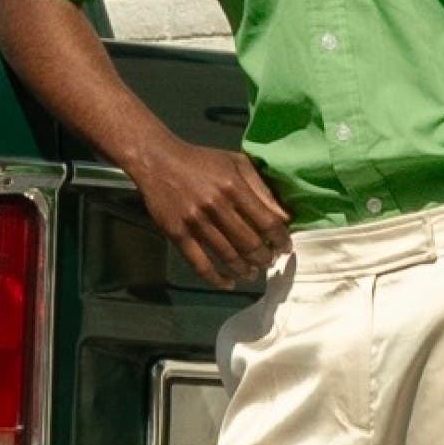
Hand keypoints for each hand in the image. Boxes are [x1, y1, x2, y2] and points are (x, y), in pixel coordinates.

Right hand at [137, 131, 295, 289]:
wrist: (158, 161)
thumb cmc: (201, 162)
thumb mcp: (237, 163)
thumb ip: (261, 188)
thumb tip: (284, 216)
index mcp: (233, 187)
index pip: (266, 221)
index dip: (280, 239)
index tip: (285, 247)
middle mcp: (216, 205)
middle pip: (249, 243)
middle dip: (264, 258)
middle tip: (269, 262)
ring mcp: (195, 222)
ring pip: (227, 256)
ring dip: (244, 270)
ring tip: (252, 273)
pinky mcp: (177, 234)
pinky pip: (200, 264)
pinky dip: (216, 278)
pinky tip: (228, 283)